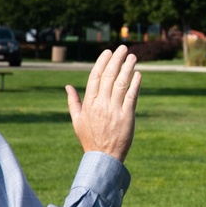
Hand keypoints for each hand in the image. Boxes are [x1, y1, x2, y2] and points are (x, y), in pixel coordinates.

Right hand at [65, 46, 140, 161]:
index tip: (108, 52)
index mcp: (89, 104)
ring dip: (127, 68)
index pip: (95, 77)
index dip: (102, 62)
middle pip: (109, 76)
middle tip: (123, 48)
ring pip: (121, 83)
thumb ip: (73, 102)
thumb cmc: (90, 139)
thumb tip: (67, 86)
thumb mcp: (76, 120)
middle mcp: (100, 104)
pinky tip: (138, 74)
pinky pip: (132, 96)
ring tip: (133, 57)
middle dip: (116, 59)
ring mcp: (114, 110)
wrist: (103, 158)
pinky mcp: (127, 117)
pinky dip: (135, 84)